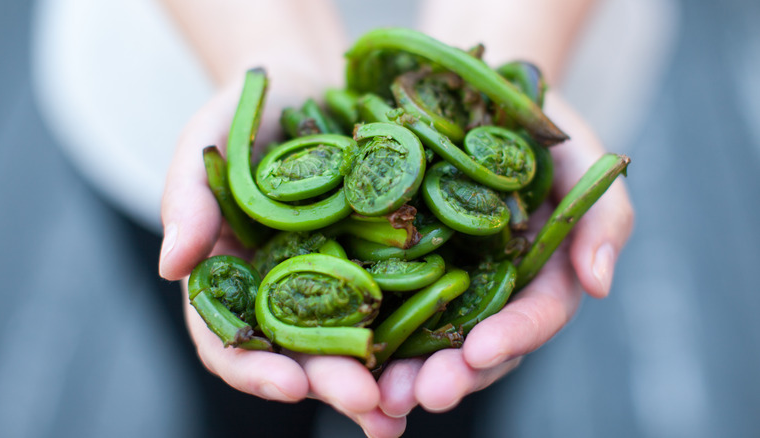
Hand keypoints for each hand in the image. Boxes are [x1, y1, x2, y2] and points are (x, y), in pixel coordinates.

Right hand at [158, 80, 406, 437]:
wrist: (307, 81)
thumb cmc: (242, 113)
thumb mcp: (204, 144)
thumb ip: (185, 200)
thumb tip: (170, 268)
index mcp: (235, 281)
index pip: (230, 342)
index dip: (255, 370)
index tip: (289, 384)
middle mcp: (287, 292)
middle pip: (303, 355)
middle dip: (334, 384)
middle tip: (369, 404)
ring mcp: (339, 278)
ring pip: (357, 341)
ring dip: (383, 378)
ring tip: (410, 403)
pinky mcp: (386, 258)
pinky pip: (405, 296)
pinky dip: (423, 326)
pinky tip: (451, 348)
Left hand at [374, 91, 633, 416]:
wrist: (469, 88)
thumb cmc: (534, 117)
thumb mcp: (581, 154)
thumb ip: (602, 216)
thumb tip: (600, 284)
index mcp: (537, 273)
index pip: (534, 315)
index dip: (512, 337)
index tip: (481, 352)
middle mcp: (487, 288)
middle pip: (475, 346)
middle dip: (451, 375)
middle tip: (419, 394)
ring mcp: (439, 280)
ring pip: (424, 339)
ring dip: (403, 372)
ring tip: (376, 395)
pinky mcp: (392, 264)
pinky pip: (378, 301)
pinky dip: (363, 331)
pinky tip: (339, 350)